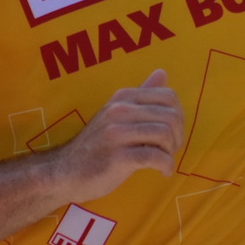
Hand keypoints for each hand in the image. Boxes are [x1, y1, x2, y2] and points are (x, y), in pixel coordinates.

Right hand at [51, 70, 185, 202]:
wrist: (65, 172)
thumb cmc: (97, 145)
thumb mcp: (117, 114)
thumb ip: (141, 94)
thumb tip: (162, 72)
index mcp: (123, 98)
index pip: (168, 96)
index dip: (179, 116)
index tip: (172, 133)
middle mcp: (119, 111)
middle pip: (170, 116)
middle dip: (178, 136)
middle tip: (170, 150)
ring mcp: (116, 133)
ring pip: (164, 134)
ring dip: (171, 152)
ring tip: (164, 161)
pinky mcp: (117, 157)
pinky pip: (155, 157)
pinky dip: (166, 166)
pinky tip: (162, 171)